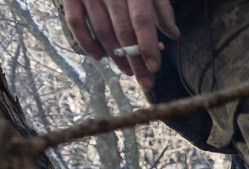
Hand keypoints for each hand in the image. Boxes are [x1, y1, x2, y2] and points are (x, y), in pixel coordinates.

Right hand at [63, 0, 179, 85]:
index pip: (142, 21)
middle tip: (145, 80)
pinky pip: (75, 22)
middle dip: (135, 59)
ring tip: (128, 71)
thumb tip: (174, 35)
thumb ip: (162, 8)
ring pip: (102, 30)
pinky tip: (98, 57)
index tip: (155, 67)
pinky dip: (85, 42)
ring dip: (115, 55)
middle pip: (123, 31)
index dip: (148, 46)